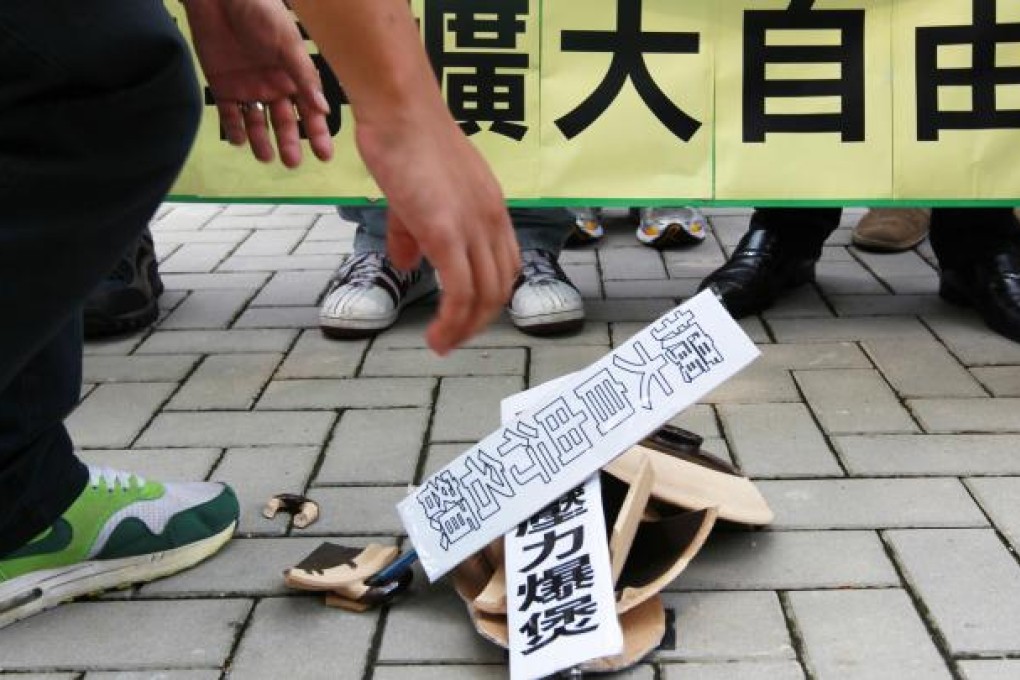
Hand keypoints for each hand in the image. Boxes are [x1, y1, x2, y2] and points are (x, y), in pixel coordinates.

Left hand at [181, 0, 332, 166]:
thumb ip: (303, 77)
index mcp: (292, 76)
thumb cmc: (260, 13)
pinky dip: (233, 128)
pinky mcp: (222, 86)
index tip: (324, 155)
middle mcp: (273, 86)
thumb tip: (324, 110)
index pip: (308, 110)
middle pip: (283, 121)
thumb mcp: (287, 45)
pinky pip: (229, 114)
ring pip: (257, 122)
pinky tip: (239, 140)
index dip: (317, 132)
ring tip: (265, 157)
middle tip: (292, 163)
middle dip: (288, 142)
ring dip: (262, 140)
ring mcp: (248, 87)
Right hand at [361, 111, 519, 354]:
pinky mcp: (446, 233)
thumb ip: (413, 233)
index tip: (467, 317)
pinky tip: (436, 335)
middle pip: (501, 287)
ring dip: (465, 329)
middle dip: (479, 321)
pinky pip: (459, 291)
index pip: (506, 265)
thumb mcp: (416, 194)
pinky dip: (452, 321)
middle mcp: (492, 220)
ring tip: (442, 344)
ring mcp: (473, 227)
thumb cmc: (405, 140)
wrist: (400, 111)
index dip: (490, 298)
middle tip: (452, 340)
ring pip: (484, 296)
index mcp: (491, 209)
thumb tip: (405, 263)